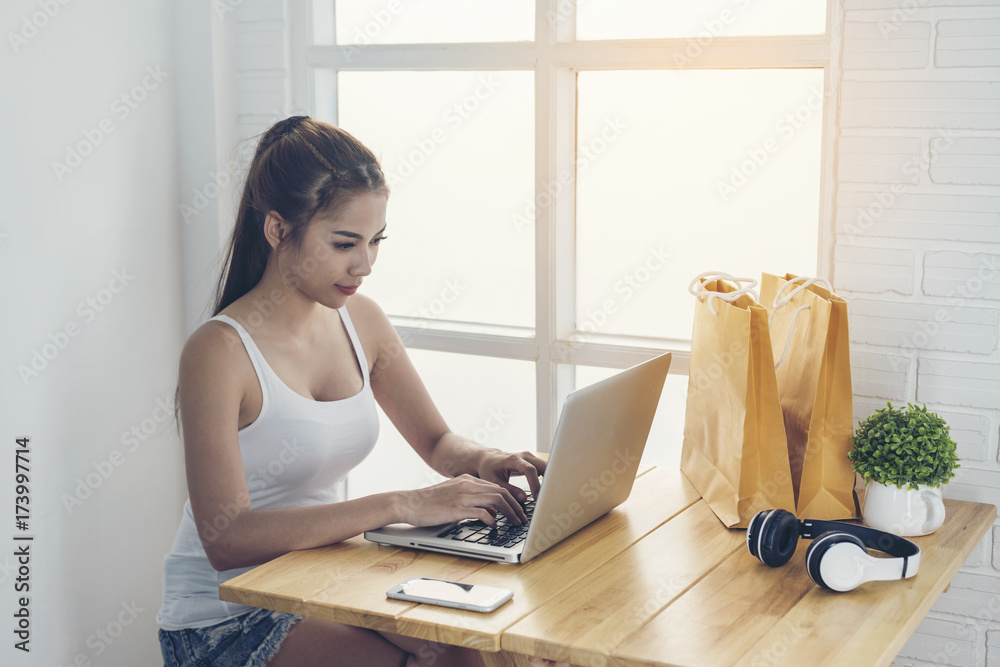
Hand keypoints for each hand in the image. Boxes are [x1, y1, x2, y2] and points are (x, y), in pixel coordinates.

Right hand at [396, 474, 527, 527]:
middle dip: (516, 506)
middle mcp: (468, 485)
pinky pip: (483, 512)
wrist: (408, 503)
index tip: (519, 509)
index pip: (497, 487)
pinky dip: (493, 520)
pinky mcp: (457, 509)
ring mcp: (463, 496)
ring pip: (496, 500)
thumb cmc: (429, 503)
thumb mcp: (454, 496)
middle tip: (522, 518)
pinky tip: (495, 526)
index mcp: (468, 480)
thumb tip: (493, 512)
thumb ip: (473, 501)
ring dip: (510, 513)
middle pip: (501, 492)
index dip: (512, 498)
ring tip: (515, 523)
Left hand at [476, 450, 546, 504]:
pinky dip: (548, 478)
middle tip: (549, 497)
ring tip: (550, 494)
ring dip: (550, 479)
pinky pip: (544, 468)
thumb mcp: (494, 482)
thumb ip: (509, 490)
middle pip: (543, 466)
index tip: (537, 497)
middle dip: (548, 481)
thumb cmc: (489, 469)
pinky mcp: (532, 461)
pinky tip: (548, 489)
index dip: (535, 484)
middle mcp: (524, 456)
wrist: (488, 459)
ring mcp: (530, 457)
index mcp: (514, 460)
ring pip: (546, 466)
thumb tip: (524, 499)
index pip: (530, 470)